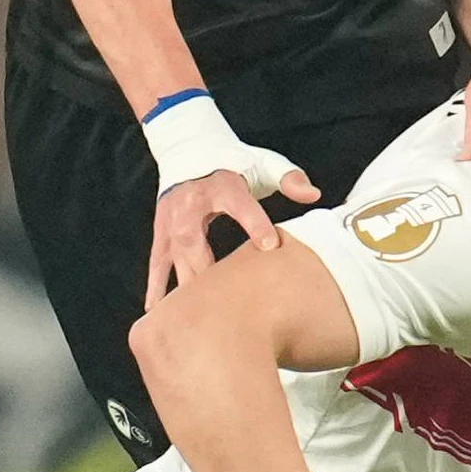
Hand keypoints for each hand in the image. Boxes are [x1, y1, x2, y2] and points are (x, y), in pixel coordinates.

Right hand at [148, 164, 316, 305]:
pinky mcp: (160, 234)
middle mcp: (191, 205)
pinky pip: (157, 265)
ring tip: (197, 323)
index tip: (270, 246)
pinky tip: (157, 315)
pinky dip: (157, 289)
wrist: (188, 148)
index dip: (255, 225)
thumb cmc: (231, 161)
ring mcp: (171, 222)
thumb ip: (289, 177)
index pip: (241, 206)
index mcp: (222, 187)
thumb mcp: (263, 163)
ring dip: (186, 291)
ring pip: (176, 260)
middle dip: (211, 274)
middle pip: (198, 244)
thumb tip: (313, 194)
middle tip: (227, 308)